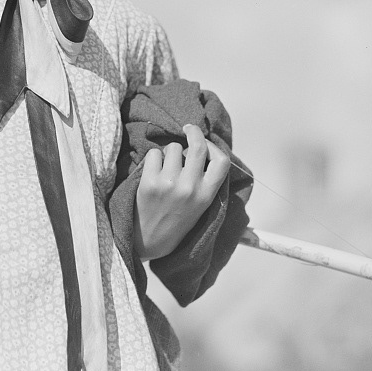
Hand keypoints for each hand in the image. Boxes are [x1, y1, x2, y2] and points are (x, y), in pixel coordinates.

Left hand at [134, 123, 229, 261]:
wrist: (149, 240)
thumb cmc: (176, 220)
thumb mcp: (200, 205)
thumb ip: (205, 180)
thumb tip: (202, 147)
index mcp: (207, 195)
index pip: (222, 161)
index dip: (213, 147)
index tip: (204, 143)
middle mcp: (190, 188)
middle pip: (197, 146)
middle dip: (193, 132)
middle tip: (187, 129)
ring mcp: (169, 184)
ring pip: (173, 147)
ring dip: (169, 152)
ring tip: (166, 167)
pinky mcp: (149, 182)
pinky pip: (154, 153)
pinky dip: (153, 158)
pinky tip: (153, 172)